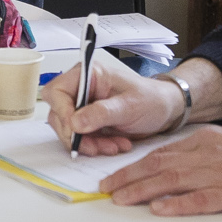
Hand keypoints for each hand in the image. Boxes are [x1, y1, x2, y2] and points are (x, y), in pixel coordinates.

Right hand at [43, 50, 185, 153]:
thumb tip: (74, 122)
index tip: (75, 129)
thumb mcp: (129, 106)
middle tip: (96, 146)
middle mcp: (81, 89)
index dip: (61, 111)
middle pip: (58, 114)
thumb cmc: (151, 99)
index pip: (57, 91)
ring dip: (87, 143)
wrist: (165, 111)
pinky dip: (94, 146)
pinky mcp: (88, 123)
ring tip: (113, 146)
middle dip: (76, 134)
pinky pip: (80, 139)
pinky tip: (115, 145)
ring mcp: (83, 107)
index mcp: (88, 75)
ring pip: (68, 130)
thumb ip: (102, 113)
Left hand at [97, 125, 221, 215]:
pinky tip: (160, 209)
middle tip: (105, 191)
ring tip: (120, 200)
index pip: (162, 153)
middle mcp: (210, 154)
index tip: (114, 177)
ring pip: (174, 180)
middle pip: (160, 165)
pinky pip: (202, 200)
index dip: (134, 166)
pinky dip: (178, 204)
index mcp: (209, 141)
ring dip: (144, 190)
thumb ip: (206, 154)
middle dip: (129, 178)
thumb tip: (176, 166)